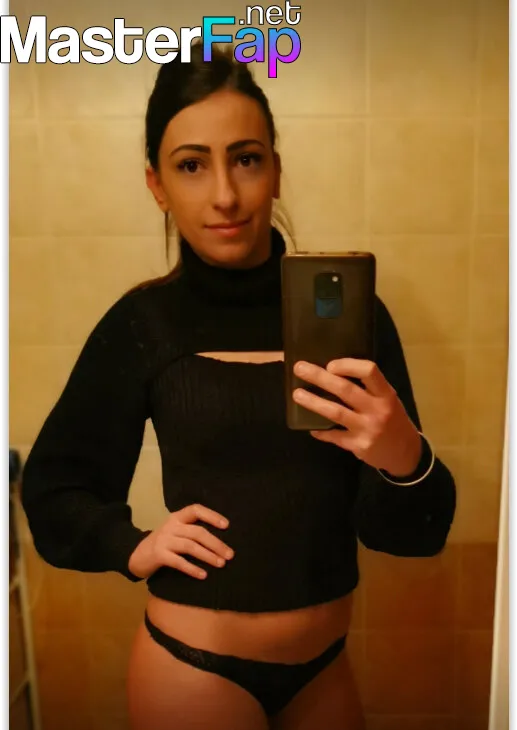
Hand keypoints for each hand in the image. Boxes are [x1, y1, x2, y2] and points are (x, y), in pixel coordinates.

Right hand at [128, 503, 233, 579]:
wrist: (137, 554)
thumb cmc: (164, 543)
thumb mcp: (175, 530)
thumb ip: (191, 530)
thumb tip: (221, 539)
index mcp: (177, 517)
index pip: (196, 510)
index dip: (212, 516)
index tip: (226, 525)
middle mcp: (171, 526)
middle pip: (197, 532)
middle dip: (216, 543)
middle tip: (230, 554)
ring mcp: (164, 540)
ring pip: (190, 546)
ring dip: (208, 555)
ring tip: (221, 564)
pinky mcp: (158, 555)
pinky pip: (178, 562)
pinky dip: (192, 568)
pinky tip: (203, 575)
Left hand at [292, 358, 422, 476]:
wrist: (406, 454)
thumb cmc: (393, 420)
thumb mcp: (388, 400)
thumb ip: (368, 389)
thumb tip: (333, 372)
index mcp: (386, 394)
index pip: (369, 372)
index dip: (348, 365)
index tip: (330, 364)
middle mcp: (377, 410)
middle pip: (346, 390)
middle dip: (320, 377)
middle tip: (299, 369)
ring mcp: (368, 429)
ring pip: (336, 412)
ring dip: (314, 402)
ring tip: (297, 395)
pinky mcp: (359, 446)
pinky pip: (335, 436)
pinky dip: (321, 431)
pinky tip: (310, 426)